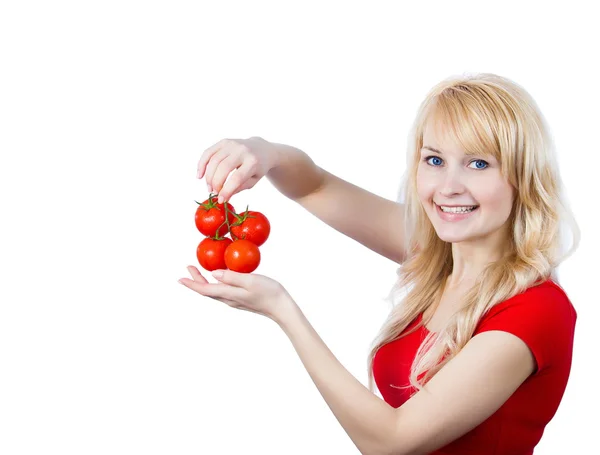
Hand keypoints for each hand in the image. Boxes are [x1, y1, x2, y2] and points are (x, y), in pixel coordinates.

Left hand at [178, 265, 296, 323]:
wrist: (281, 308)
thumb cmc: (269, 293)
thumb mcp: (250, 281)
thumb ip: (232, 277)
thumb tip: (213, 273)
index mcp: (228, 294)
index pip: (204, 289)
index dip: (191, 283)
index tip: (180, 278)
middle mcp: (228, 299)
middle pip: (207, 290)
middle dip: (196, 280)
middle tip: (189, 267)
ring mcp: (235, 300)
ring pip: (214, 291)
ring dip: (205, 281)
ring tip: (200, 271)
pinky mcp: (241, 299)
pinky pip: (223, 291)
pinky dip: (216, 283)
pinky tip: (220, 277)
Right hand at [197, 137, 278, 203]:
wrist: (262, 149)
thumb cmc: (258, 168)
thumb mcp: (253, 180)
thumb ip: (239, 188)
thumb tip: (222, 197)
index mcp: (253, 162)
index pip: (237, 178)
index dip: (226, 190)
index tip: (220, 200)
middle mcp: (242, 150)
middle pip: (223, 168)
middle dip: (216, 183)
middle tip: (214, 193)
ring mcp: (232, 144)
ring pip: (214, 161)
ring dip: (209, 177)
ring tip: (210, 188)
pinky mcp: (224, 141)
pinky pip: (208, 152)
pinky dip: (202, 164)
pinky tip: (200, 175)